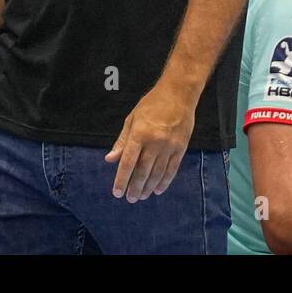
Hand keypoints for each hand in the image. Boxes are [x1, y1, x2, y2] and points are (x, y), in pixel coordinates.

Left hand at [105, 83, 196, 201]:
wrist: (179, 94)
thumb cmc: (152, 104)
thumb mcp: (132, 119)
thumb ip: (122, 141)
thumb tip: (110, 159)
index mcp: (139, 133)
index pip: (128, 162)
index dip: (122, 179)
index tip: (117, 192)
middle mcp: (155, 142)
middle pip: (143, 171)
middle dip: (135, 187)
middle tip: (130, 198)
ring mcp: (169, 146)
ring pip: (157, 173)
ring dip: (148, 187)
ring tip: (141, 196)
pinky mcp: (181, 148)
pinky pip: (172, 169)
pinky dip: (164, 181)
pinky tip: (158, 189)